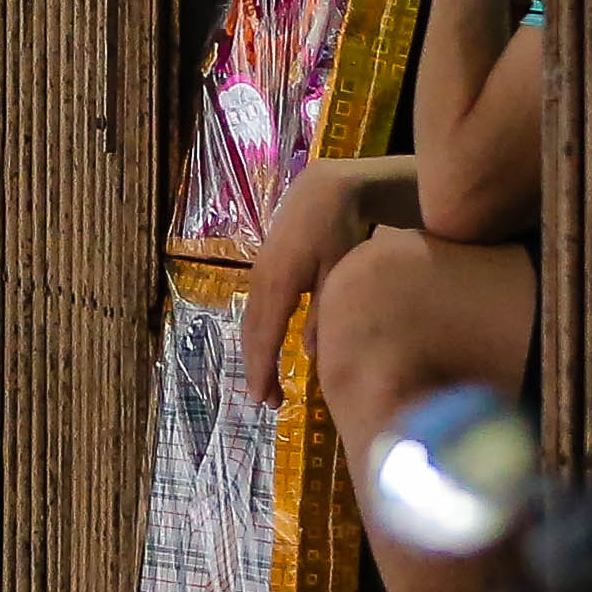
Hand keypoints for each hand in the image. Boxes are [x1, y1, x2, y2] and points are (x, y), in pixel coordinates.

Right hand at [244, 162, 363, 403]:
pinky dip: (258, 335)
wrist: (325, 190)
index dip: (262, 370)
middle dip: (256, 368)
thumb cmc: (340, 230)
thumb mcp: (340, 273)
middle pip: (251, 332)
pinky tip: (268, 349)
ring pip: (251, 322)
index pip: (264, 335)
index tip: (264, 400)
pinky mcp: (264, 269)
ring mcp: (258, 273)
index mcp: (279, 282)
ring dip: (255, 353)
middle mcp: (260, 280)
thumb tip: (311, 354)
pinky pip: (256, 310)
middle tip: (267, 401)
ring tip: (266, 383)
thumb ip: (325, 313)